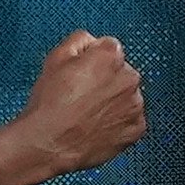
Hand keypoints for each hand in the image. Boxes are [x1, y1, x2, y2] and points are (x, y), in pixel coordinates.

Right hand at [16, 30, 145, 173]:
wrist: (49, 144)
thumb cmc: (50, 104)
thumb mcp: (55, 58)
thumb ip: (79, 40)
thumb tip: (91, 42)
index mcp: (111, 56)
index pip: (109, 48)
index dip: (92, 60)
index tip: (80, 74)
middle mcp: (128, 78)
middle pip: (120, 73)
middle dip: (105, 81)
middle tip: (81, 96)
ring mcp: (134, 106)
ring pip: (126, 97)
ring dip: (113, 102)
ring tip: (87, 114)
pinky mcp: (135, 130)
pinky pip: (130, 121)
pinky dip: (118, 123)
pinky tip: (97, 126)